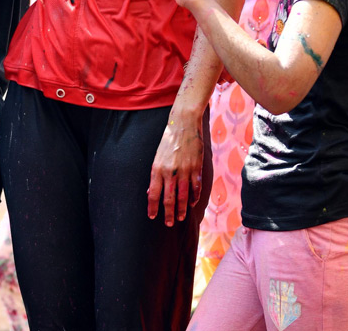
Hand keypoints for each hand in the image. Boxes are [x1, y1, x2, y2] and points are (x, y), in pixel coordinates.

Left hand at [147, 109, 204, 226]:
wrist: (183, 124)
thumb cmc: (168, 141)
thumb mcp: (157, 157)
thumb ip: (156, 175)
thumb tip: (151, 191)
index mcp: (157, 169)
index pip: (153, 193)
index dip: (153, 207)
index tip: (152, 216)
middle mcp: (170, 172)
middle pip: (168, 199)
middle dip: (168, 213)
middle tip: (168, 224)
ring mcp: (184, 171)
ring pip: (183, 196)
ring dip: (181, 209)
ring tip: (179, 218)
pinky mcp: (196, 168)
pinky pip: (195, 188)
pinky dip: (193, 198)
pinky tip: (191, 204)